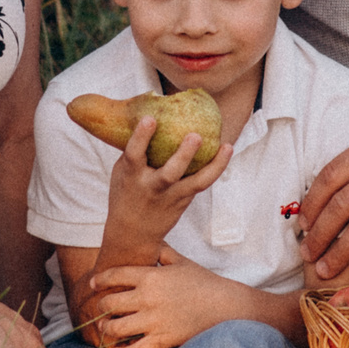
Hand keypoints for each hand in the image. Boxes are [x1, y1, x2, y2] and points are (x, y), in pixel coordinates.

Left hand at [84, 249, 243, 347]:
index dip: (100, 280)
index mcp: (150, 276)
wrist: (225, 306)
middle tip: (101, 309)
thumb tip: (151, 239)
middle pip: (110, 304)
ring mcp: (154, 321)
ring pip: (116, 329)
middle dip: (101, 307)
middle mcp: (148, 298)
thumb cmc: (204, 282)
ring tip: (106, 329)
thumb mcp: (181, 262)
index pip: (114, 276)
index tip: (93, 284)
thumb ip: (162, 252)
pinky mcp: (162, 340)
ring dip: (106, 329)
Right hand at [102, 118, 231, 252]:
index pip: (134, 154)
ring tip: (226, 146)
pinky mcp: (185, 200)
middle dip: (183, 156)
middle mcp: (152, 187)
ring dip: (212, 165)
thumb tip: (149, 113)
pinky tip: (227, 149)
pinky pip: (203, 183)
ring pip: (195, 182)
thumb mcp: (122, 172)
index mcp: (131, 176)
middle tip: (195, 136)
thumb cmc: (126, 193)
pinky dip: (216, 167)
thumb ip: (135, 149)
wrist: (133, 234)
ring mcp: (171, 196)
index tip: (150, 119)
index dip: (141, 136)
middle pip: (170, 173)